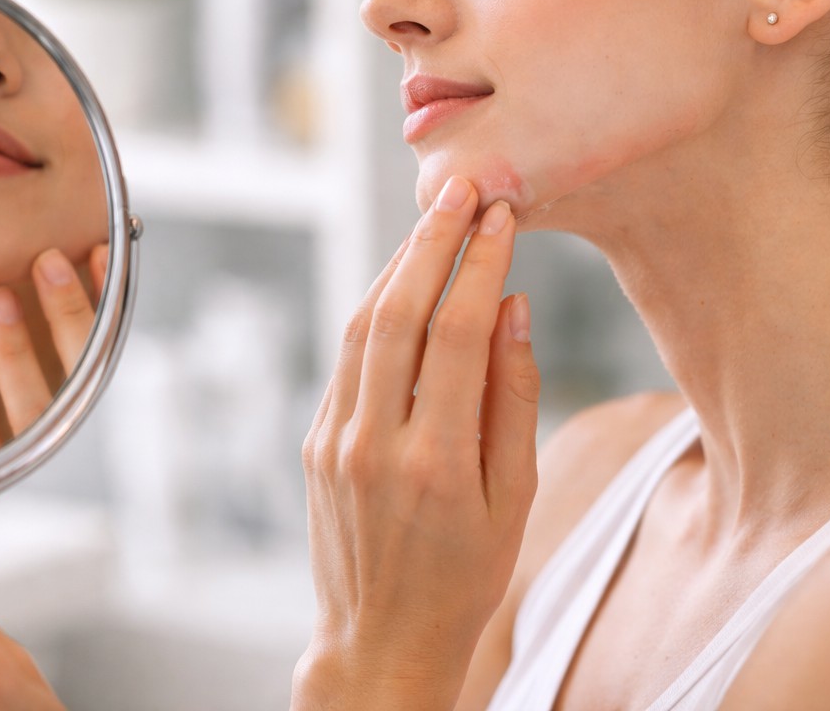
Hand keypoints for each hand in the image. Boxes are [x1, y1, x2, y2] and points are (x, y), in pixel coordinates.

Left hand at [0, 243, 107, 460]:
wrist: (43, 505)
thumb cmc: (38, 395)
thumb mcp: (56, 345)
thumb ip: (63, 310)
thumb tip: (65, 249)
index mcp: (94, 387)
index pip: (107, 339)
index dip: (101, 297)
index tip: (94, 253)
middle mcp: (76, 419)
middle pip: (79, 368)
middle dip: (67, 312)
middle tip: (47, 263)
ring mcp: (41, 447)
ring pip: (33, 407)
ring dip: (15, 352)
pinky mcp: (2, 469)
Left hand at [296, 176, 540, 709]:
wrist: (382, 640)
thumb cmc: (465, 575)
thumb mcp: (514, 498)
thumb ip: (513, 398)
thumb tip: (513, 309)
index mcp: (438, 462)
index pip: (457, 333)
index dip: (482, 265)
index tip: (503, 217)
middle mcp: (376, 444)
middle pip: (398, 312)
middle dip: (432, 240)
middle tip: (462, 189)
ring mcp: (335, 441)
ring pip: (363, 326)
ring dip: (398, 264)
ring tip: (435, 219)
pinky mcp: (315, 442)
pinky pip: (347, 358)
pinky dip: (376, 309)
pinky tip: (403, 281)